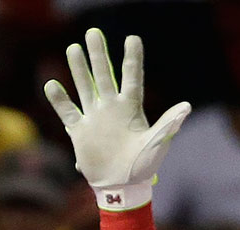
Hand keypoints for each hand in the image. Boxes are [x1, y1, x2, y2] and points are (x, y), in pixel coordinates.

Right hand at [45, 30, 190, 210]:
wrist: (122, 187)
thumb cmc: (143, 167)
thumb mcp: (157, 144)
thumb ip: (168, 124)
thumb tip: (187, 106)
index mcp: (131, 109)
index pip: (131, 77)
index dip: (132, 58)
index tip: (132, 38)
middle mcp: (111, 108)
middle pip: (103, 76)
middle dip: (98, 55)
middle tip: (92, 32)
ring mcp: (95, 118)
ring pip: (84, 88)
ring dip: (78, 69)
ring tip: (73, 48)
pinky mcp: (80, 132)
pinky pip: (67, 112)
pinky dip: (60, 100)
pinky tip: (51, 85)